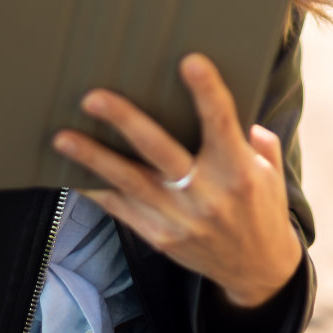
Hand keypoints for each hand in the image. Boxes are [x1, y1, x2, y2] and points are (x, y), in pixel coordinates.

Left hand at [51, 53, 302, 307]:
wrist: (257, 271)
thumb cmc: (261, 210)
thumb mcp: (270, 172)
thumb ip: (257, 140)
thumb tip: (240, 116)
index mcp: (238, 171)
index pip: (222, 123)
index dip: (206, 92)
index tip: (190, 62)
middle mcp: (207, 195)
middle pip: (160, 152)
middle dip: (125, 122)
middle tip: (94, 98)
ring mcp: (180, 219)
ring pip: (129, 182)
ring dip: (93, 158)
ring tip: (62, 138)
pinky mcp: (160, 237)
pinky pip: (121, 209)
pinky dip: (95, 190)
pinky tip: (70, 174)